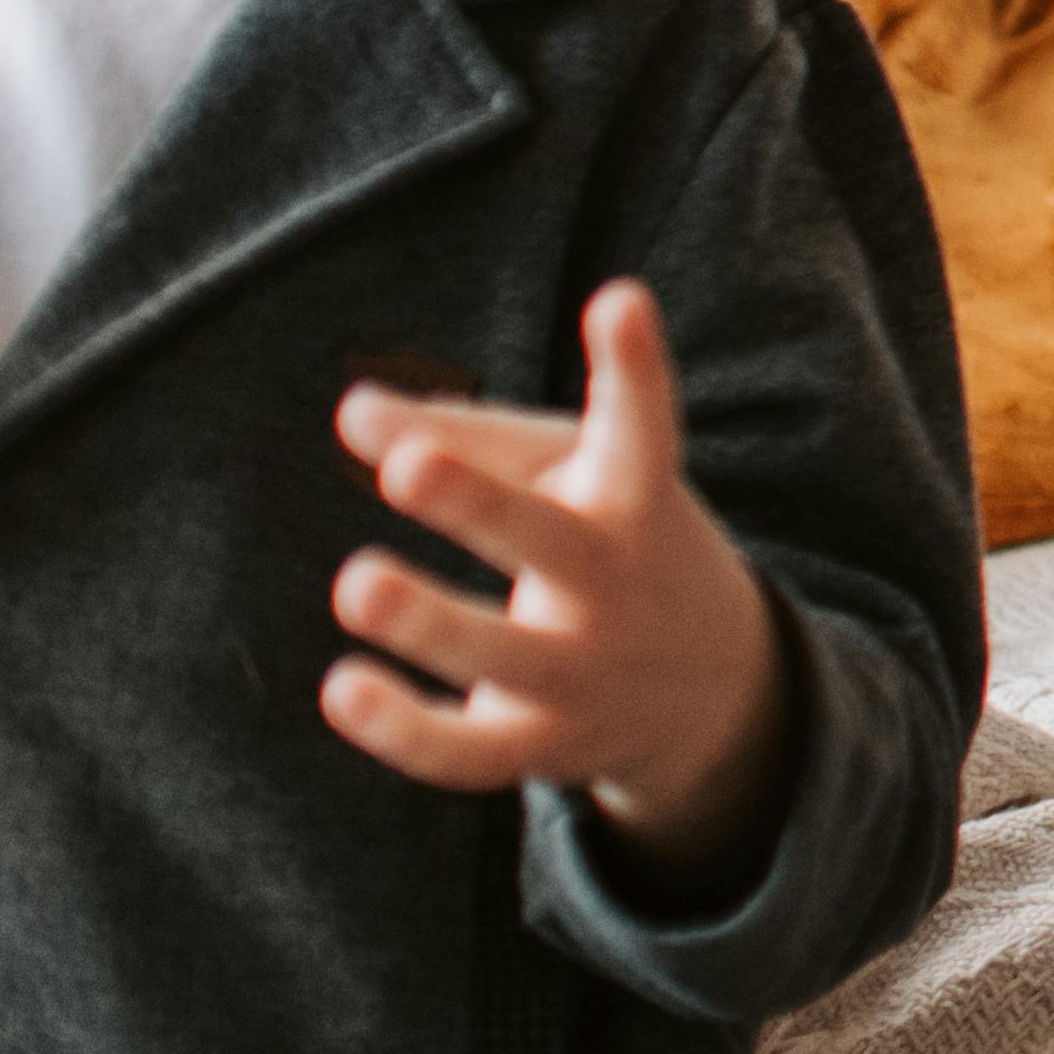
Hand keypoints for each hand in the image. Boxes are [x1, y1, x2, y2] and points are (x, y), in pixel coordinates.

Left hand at [325, 283, 798, 891]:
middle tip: (405, 466)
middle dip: (480, 504)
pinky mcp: (543, 744)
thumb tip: (350, 413)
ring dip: (430, 623)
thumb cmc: (608, 536)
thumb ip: (460, 438)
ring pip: (506, 655)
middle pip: (553, 543)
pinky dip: (404, 730)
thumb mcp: (564, 472)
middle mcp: (616, 581)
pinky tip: (342, 687)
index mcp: (634, 495)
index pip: (644, 426)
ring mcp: (585, 670)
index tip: (618, 300)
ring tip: (356, 582)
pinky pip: (469, 753)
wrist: (711, 686)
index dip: (634, 365)